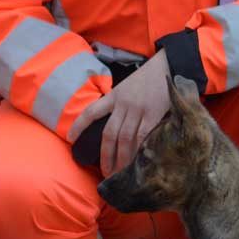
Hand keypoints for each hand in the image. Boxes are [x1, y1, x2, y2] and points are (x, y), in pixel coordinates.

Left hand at [68, 50, 170, 175]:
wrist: (169, 65)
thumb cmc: (148, 78)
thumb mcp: (127, 87)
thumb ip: (119, 103)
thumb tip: (114, 126)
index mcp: (114, 96)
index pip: (91, 112)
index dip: (79, 126)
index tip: (70, 139)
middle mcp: (123, 104)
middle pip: (109, 133)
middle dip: (105, 155)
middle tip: (105, 172)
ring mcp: (138, 109)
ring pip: (125, 138)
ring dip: (121, 158)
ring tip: (120, 173)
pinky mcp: (154, 114)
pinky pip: (143, 136)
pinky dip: (138, 151)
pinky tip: (136, 163)